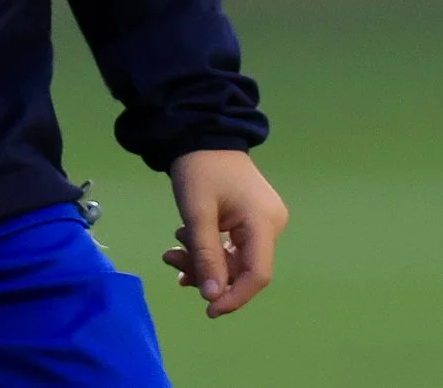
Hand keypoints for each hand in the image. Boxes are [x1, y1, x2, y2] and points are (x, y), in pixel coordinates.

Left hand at [164, 149, 286, 317]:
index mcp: (263, 222)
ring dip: (202, 261)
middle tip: (171, 262)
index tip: (208, 309)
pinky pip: (232, 247)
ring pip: (233, 259)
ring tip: (171, 252)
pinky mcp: (250, 219)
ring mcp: (262, 222)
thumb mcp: (196, 213)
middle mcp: (270, 225)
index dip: (234, 296)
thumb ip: (205, 255)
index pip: (257, 274)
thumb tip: (213, 296)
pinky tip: (183, 247)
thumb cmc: (198, 169)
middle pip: (241, 268)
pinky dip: (208, 250)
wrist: (200, 133)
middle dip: (207, 273)